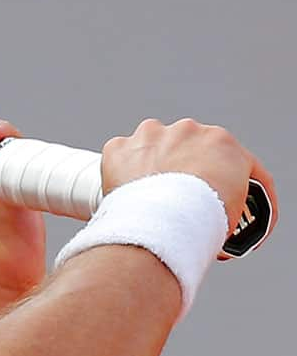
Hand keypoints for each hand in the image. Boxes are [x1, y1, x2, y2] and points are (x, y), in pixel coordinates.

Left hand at [102, 118, 278, 243]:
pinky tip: (132, 192)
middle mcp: (185, 130)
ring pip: (153, 147)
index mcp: (221, 142)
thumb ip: (229, 198)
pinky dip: (125, 172)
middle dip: (186, 167)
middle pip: (188, 148)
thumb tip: (218, 213)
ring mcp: (150, 136)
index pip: (228, 157)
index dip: (224, 177)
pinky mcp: (120, 147)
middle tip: (184, 196)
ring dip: (155, 165)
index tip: (220, 189)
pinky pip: (122, 157)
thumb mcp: (235, 211)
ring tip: (156, 196)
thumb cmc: (202, 220)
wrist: (163, 225)